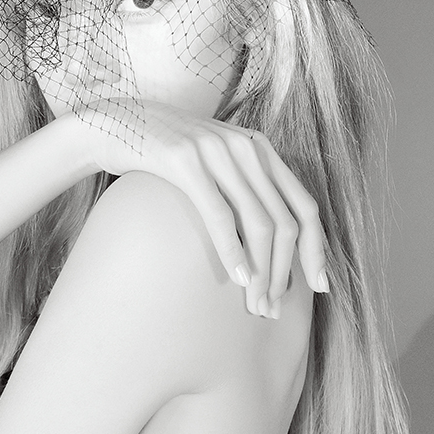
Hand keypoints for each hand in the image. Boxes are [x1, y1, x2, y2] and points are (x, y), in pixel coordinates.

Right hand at [70, 98, 327, 315]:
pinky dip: (234, 250)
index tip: (320, 288)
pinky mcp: (186, 161)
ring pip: (259, 223)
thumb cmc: (163, 154)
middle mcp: (247, 147)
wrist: (113, 124)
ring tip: (256, 304)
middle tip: (271, 309)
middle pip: (286, 221)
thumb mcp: (213, 163)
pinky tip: (237, 277)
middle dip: (284, 272)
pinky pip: (220, 214)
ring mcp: (218, 152)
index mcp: (260, 149)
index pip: (305, 206)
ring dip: (261, 271)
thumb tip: (268, 241)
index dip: (316, 250)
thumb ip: (242, 188)